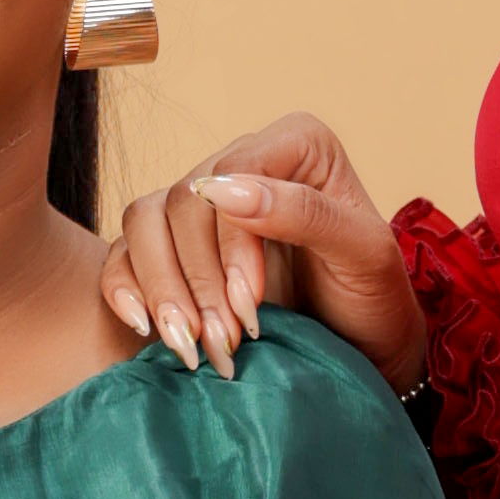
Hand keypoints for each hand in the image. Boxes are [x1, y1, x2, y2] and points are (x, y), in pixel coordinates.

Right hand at [97, 118, 423, 391]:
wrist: (363, 352)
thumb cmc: (373, 300)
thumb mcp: (363, 256)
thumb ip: (305, 214)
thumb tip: (226, 192)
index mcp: (293, 145)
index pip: (231, 172)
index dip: (231, 241)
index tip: (252, 302)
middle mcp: (242, 164)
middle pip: (182, 202)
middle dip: (198, 279)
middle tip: (225, 341)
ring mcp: (203, 208)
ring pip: (145, 223)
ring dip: (163, 289)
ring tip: (192, 346)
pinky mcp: (175, 252)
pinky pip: (125, 255)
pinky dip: (125, 290)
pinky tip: (148, 329)